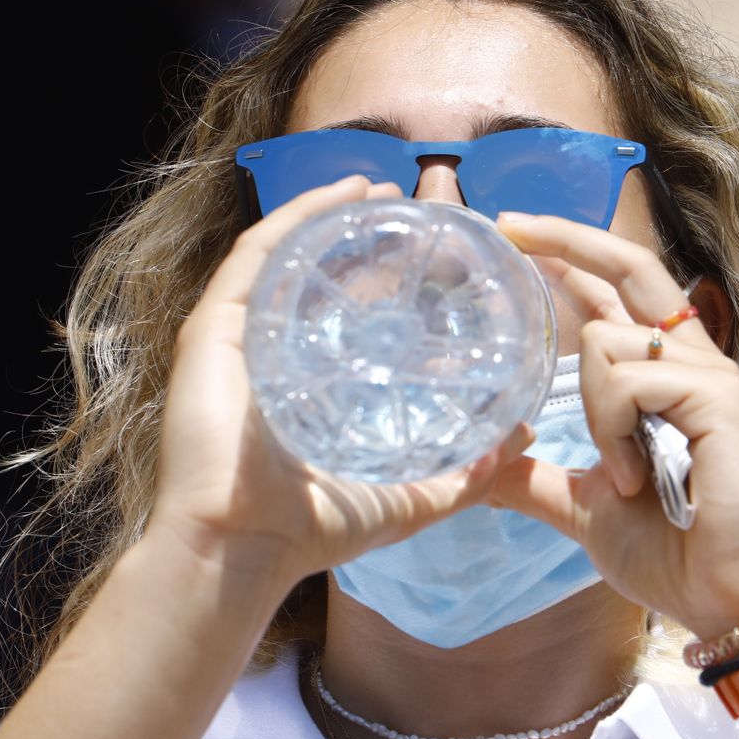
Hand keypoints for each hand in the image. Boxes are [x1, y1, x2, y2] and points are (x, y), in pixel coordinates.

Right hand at [149, 175, 532, 588]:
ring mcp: (240, 335)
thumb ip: (468, 474)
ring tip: (380, 186)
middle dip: (367, 234)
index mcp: (312, 382)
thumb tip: (525, 436)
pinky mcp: (214, 328)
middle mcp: (274, 350)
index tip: (439, 250)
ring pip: (289, 252)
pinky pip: (258, 254)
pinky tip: (343, 193)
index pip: (352, 313)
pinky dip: (300, 216)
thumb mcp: (411, 496)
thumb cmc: (314, 531)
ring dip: (334, 211)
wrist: (241, 552)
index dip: (392, 276)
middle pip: (322, 274)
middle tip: (414, 205)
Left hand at [490, 213, 738, 638]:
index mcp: (665, 373)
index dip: (571, 258)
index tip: (519, 238)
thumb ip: (539, 478)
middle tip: (510, 226)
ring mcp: (708, 372)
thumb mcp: (583, 507)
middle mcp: (690, 358)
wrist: (728, 598)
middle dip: (568, 237)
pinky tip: (633, 476)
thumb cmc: (673, 554)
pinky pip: (629, 380)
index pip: (617, 293)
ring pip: (607, 340)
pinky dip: (613, 430)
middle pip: (631, 264)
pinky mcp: (717, 394)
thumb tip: (479, 468)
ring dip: (591, 412)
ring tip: (621, 476)